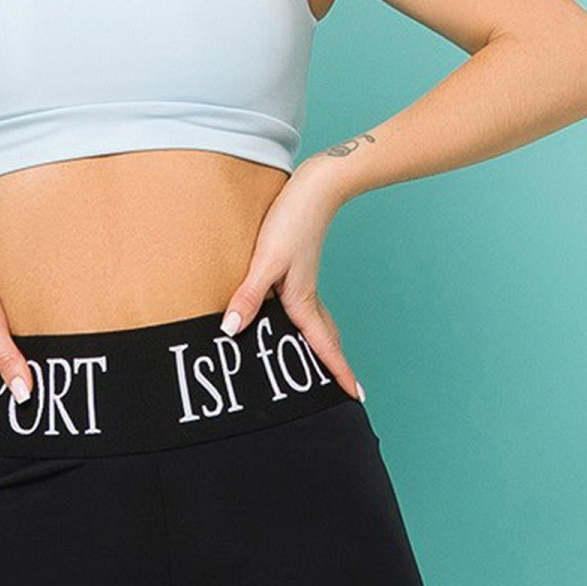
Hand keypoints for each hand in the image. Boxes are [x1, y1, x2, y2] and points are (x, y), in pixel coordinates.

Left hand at [216, 162, 362, 398]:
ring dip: (324, 348)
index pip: (324, 346)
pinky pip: (307, 310)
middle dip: (335, 366)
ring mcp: (305, 285)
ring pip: (318, 325)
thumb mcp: (265, 261)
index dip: (338, 372)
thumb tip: (231, 331)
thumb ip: (248, 297)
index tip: (355, 396)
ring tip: (325, 367)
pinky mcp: (298, 273)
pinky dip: (308, 327)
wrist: (313, 189)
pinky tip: (293, 324)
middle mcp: (307, 298)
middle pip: (326, 340)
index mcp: (302, 302)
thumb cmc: (291, 221)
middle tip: (346, 392)